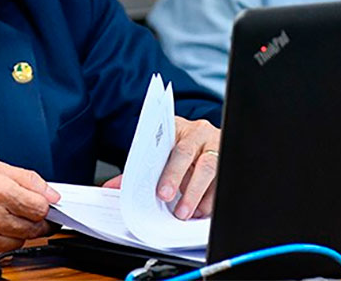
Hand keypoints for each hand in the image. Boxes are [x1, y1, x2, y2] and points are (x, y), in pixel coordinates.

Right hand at [0, 159, 60, 265]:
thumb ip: (27, 179)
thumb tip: (51, 194)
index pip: (41, 208)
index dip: (45, 206)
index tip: (43, 205)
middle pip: (34, 227)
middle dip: (32, 218)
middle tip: (21, 209)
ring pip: (20, 242)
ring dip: (17, 231)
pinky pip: (2, 254)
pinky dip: (1, 243)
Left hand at [101, 117, 219, 219]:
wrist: (202, 137)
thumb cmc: (176, 147)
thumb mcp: (158, 153)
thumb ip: (137, 170)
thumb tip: (111, 187)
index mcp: (178, 127)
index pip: (172, 146)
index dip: (169, 171)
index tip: (162, 193)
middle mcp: (200, 133)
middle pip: (192, 157)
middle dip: (183, 185)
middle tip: (174, 208)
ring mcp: (217, 145)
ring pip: (212, 170)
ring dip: (199, 196)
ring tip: (187, 214)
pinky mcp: (228, 160)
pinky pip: (224, 181)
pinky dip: (212, 199)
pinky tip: (202, 211)